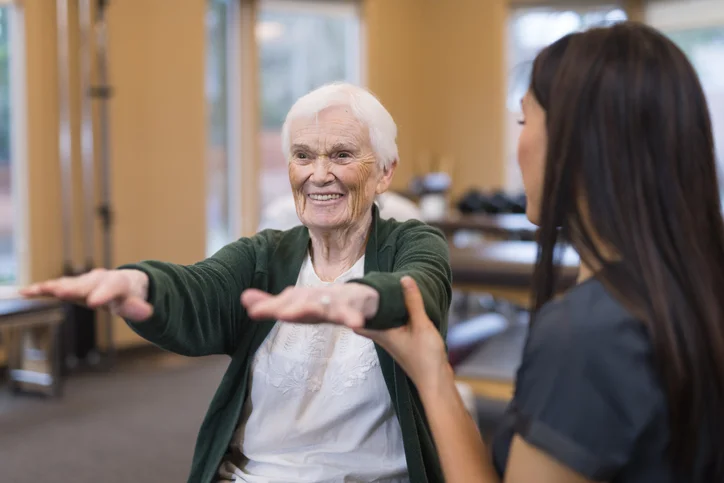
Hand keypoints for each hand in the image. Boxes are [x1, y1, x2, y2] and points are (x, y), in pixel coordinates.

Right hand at [19, 268, 153, 321]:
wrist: (125, 283)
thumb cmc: (130, 296)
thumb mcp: (137, 304)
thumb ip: (139, 308)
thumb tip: (148, 312)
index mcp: (118, 282)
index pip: (112, 287)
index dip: (103, 294)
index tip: (94, 302)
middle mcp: (99, 278)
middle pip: (86, 284)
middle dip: (74, 289)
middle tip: (61, 293)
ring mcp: (84, 281)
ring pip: (68, 283)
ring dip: (53, 287)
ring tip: (38, 291)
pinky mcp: (72, 285)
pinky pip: (56, 286)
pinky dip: (42, 289)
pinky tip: (25, 292)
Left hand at [241, 283, 378, 328]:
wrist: (362, 298)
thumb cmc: (323, 303)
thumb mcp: (296, 305)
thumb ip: (271, 305)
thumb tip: (243, 298)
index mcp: (303, 301)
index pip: (286, 302)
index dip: (271, 306)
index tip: (254, 310)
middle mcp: (317, 299)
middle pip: (304, 302)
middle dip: (292, 307)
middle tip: (280, 313)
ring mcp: (337, 303)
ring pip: (327, 306)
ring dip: (319, 309)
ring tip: (308, 316)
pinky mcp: (355, 308)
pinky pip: (354, 314)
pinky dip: (353, 317)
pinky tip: (356, 324)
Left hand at [354, 276, 450, 391]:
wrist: (436, 381)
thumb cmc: (425, 356)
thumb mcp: (420, 325)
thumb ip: (413, 302)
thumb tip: (404, 279)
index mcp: (381, 333)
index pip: (358, 320)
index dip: (355, 307)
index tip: (355, 291)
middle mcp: (383, 338)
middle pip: (369, 319)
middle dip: (367, 305)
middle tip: (369, 286)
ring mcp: (393, 341)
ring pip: (381, 322)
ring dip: (382, 309)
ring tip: (385, 291)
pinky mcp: (403, 343)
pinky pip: (393, 325)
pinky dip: (394, 315)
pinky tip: (403, 307)